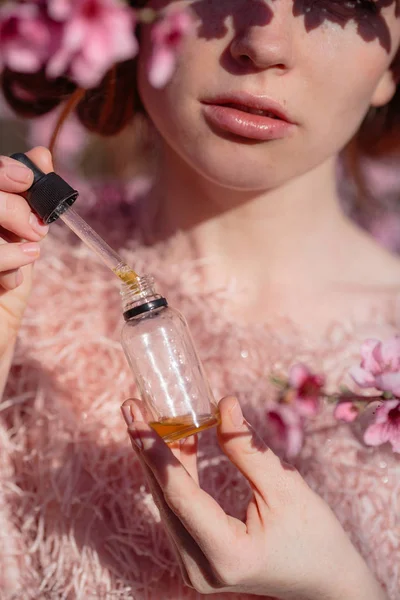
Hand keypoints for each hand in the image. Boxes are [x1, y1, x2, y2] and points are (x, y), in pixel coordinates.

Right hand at [0, 147, 52, 357]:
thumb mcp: (18, 249)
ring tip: (28, 256)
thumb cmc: (0, 298)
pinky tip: (13, 278)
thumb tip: (41, 154)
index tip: (28, 180)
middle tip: (36, 229)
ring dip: (7, 225)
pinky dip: (3, 258)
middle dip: (10, 203)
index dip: (2, 169)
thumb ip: (27, 206)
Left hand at [121, 397, 386, 599]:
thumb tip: (223, 403)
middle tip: (132, 407)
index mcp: (227, 554)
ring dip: (160, 459)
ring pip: (168, 503)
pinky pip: (179, 510)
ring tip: (149, 417)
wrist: (327, 583)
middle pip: (166, 497)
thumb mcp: (286, 487)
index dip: (155, 452)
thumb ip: (247, 448)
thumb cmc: (315, 537)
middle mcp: (200, 568)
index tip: (136, 416)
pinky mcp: (198, 560)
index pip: (179, 495)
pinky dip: (177, 476)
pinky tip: (175, 444)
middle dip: (147, 449)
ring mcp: (195, 569)